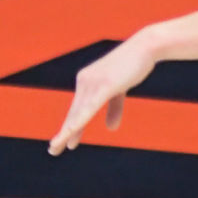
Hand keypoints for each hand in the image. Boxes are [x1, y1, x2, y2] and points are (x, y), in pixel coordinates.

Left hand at [48, 33, 156, 154]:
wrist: (144, 46)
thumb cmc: (132, 66)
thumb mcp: (120, 90)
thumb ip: (114, 108)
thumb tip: (110, 129)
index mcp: (87, 81)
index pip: (77, 109)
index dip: (71, 127)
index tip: (63, 143)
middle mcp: (85, 81)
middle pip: (73, 113)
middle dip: (64, 133)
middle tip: (53, 150)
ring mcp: (93, 83)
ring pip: (78, 113)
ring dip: (67, 131)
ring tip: (57, 146)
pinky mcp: (104, 85)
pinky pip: (90, 107)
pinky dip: (80, 120)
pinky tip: (71, 131)